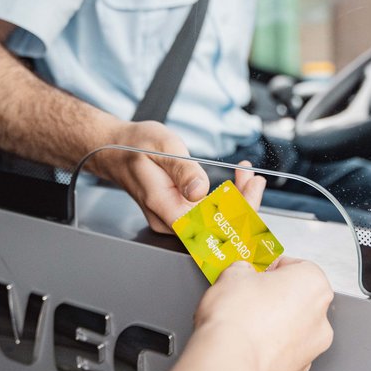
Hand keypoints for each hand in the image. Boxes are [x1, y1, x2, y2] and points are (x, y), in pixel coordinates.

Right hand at [90, 121, 265, 232]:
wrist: (115, 150)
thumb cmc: (134, 145)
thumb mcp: (162, 145)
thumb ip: (182, 169)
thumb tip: (200, 190)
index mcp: (162, 206)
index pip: (206, 223)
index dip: (233, 213)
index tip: (250, 192)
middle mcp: (168, 220)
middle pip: (215, 226)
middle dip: (242, 204)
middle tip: (255, 180)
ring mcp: (173, 220)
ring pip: (215, 221)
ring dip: (237, 201)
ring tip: (249, 177)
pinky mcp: (179, 215)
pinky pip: (208, 215)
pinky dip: (227, 200)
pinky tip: (238, 184)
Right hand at [194, 258, 333, 370]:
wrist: (229, 362)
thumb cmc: (237, 318)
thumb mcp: (233, 275)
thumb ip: (244, 270)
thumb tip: (242, 274)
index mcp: (313, 284)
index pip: (297, 267)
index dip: (272, 269)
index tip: (257, 274)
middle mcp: (320, 317)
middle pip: (299, 299)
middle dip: (275, 298)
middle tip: (249, 298)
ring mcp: (312, 348)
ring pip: (294, 329)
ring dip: (275, 324)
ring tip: (246, 324)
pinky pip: (285, 352)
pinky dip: (271, 348)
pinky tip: (250, 344)